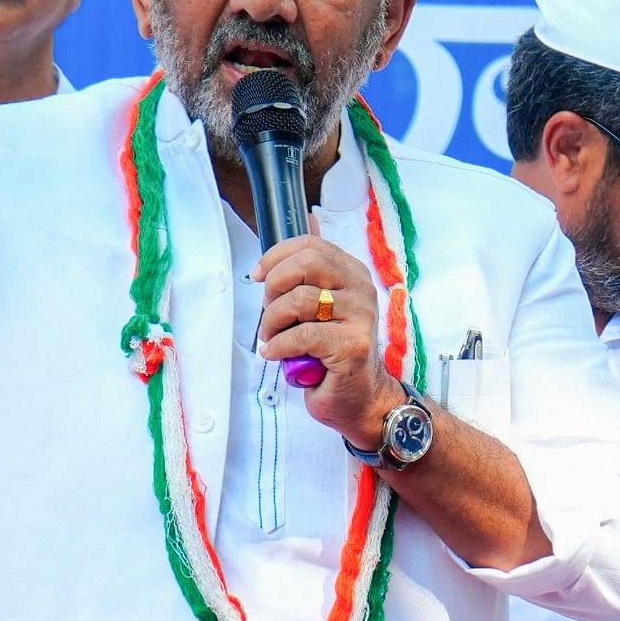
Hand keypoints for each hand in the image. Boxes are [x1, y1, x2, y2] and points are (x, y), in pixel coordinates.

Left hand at [253, 226, 402, 451]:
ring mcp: (361, 316)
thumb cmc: (332, 355)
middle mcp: (360, 290)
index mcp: (352, 275)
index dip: (276, 257)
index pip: (311, 246)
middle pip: (306, 264)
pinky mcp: (353, 344)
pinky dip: (279, 345)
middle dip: (274, 288)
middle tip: (269, 313)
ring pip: (299, 300)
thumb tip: (308, 221)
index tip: (258, 277)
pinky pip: (302, 335)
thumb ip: (312, 273)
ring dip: (272, 322)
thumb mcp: (320, 308)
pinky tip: (276, 354)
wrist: (358, 399)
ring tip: (271, 338)